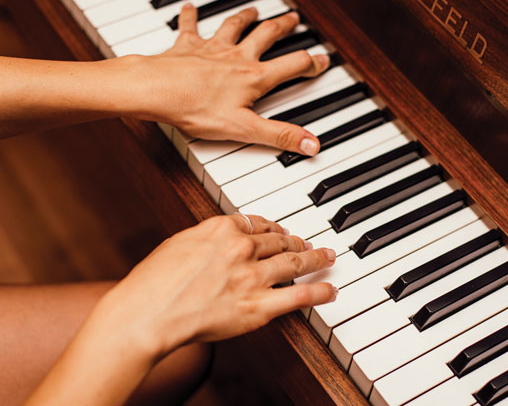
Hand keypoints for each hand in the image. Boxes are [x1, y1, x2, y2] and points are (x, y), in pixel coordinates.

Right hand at [98, 214, 336, 357]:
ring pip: (295, 262)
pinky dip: (320, 291)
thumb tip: (219, 239)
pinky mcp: (259, 306)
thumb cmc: (153, 283)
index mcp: (221, 229)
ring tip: (327, 256)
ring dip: (316, 258)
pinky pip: (300, 296)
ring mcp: (253, 277)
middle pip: (280, 240)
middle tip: (308, 243)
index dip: (273, 227)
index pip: (257, 223)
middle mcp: (242, 248)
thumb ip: (206, 238)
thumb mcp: (178, 244)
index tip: (279, 230)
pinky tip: (330, 289)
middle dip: (297, 241)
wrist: (148, 313)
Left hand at [137, 5, 328, 155]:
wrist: (155, 91)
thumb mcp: (244, 129)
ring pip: (234, 26)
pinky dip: (191, 16)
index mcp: (254, 77)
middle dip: (283, 27)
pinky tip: (190, 7)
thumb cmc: (196, 109)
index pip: (291, 66)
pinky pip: (190, 26)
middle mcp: (236, 57)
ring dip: (246, 17)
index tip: (322, 59)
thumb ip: (279, 135)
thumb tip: (311, 144)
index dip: (310, 63)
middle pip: (266, 35)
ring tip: (254, 10)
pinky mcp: (187, 46)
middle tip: (293, 19)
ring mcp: (212, 48)